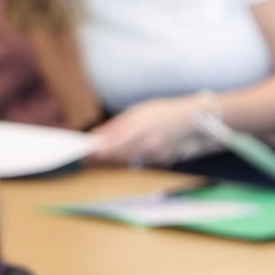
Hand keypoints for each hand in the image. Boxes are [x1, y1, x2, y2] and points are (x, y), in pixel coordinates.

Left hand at [87, 95, 207, 165]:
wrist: (191, 120)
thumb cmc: (163, 112)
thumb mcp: (138, 112)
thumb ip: (116, 126)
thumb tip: (96, 136)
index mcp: (142, 128)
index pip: (113, 146)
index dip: (97, 152)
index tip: (83, 153)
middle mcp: (149, 145)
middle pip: (118, 157)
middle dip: (101, 158)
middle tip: (86, 158)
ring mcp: (157, 156)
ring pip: (127, 161)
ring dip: (113, 159)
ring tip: (100, 156)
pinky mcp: (162, 162)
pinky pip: (140, 162)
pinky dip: (128, 158)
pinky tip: (123, 154)